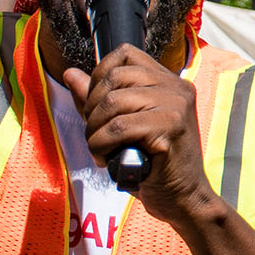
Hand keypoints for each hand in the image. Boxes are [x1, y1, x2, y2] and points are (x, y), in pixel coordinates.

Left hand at [62, 45, 216, 229]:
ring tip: (100, 149)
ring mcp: (176, 105)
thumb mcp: (122, 127)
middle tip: (95, 135)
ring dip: (94, 131)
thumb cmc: (154, 166)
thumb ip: (98, 99)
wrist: (184, 200)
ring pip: (113, 102)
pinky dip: (101, 145)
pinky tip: (106, 159)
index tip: (95, 107)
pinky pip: (119, 127)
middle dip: (92, 108)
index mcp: (168, 81)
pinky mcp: (171, 127)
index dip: (100, 75)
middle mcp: (176, 87)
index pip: (126, 54)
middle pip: (114, 77)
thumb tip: (70, 74)